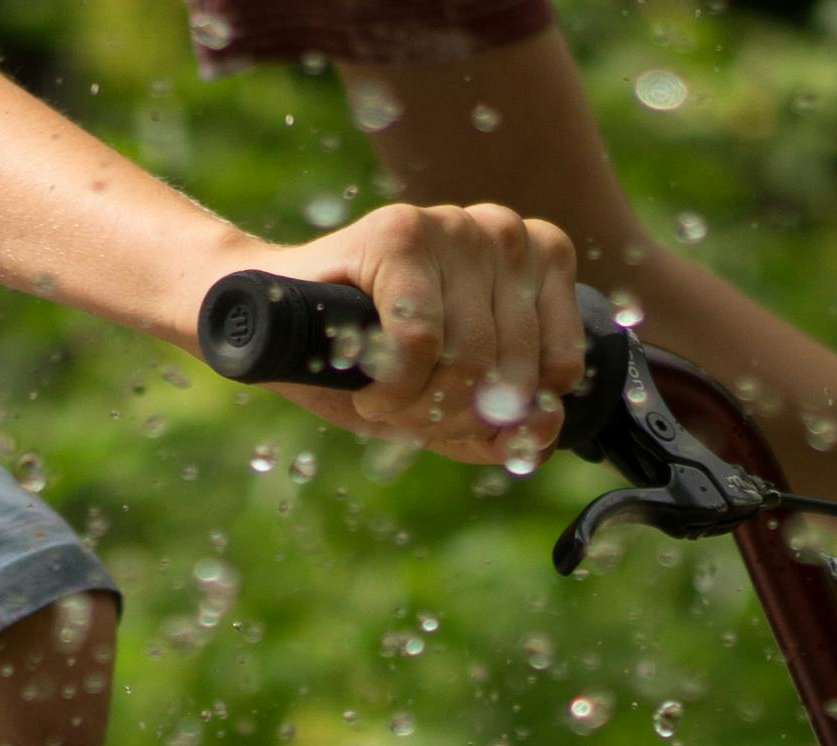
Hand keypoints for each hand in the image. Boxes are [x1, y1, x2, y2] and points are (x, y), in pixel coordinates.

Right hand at [234, 198, 581, 467]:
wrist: (276, 328)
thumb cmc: (369, 361)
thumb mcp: (453, 406)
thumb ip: (509, 428)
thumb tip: (541, 428)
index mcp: (537, 261)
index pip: (559, 370)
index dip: (501, 417)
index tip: (453, 411)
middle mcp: (505, 233)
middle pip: (512, 371)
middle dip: (453, 417)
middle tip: (407, 412)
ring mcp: (455, 225)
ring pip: (470, 360)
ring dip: (417, 408)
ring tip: (385, 397)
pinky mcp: (401, 233)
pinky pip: (422, 342)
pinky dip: (393, 386)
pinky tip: (370, 386)